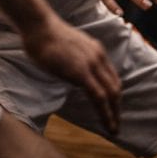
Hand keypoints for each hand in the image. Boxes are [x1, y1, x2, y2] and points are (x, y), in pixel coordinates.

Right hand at [21, 13, 121, 133]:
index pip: (111, 77)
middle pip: (115, 87)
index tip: (113, 108)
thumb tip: (74, 74)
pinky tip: (106, 124)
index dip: (114, 95)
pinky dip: (106, 113)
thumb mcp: (68, 48)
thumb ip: (76, 60)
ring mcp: (91, 64)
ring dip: (114, 114)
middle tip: (115, 124)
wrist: (39, 27)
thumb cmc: (46, 37)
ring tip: (113, 129)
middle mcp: (98, 56)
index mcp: (96, 50)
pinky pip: (99, 97)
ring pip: (111, 94)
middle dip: (117, 107)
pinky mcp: (81, 73)